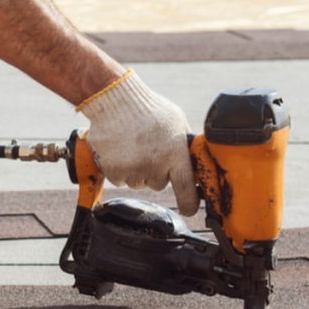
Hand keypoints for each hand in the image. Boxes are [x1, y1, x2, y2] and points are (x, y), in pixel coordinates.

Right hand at [79, 70, 199, 215]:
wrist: (115, 99)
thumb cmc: (148, 108)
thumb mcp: (177, 122)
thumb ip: (185, 144)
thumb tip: (194, 161)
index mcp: (175, 154)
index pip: (186, 188)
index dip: (189, 203)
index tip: (189, 209)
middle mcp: (155, 165)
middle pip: (159, 184)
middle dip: (156, 172)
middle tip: (149, 150)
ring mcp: (133, 170)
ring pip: (138, 183)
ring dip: (137, 170)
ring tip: (133, 146)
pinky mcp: (113, 171)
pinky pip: (120, 180)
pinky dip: (119, 169)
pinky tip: (120, 149)